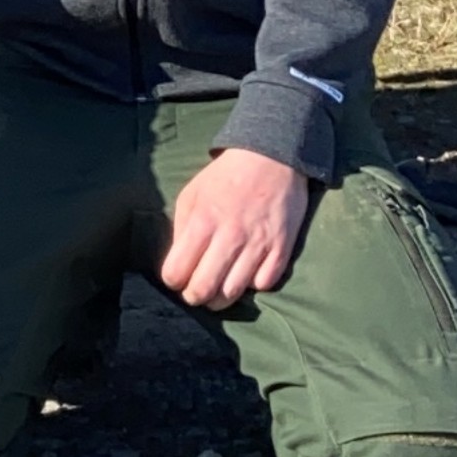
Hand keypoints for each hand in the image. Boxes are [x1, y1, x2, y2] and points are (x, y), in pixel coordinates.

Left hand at [158, 147, 306, 309]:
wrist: (271, 158)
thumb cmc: (225, 177)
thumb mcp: (192, 193)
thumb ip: (181, 227)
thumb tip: (178, 260)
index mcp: (202, 221)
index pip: (176, 272)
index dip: (173, 280)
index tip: (178, 278)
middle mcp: (229, 237)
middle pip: (203, 290)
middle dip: (195, 297)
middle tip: (196, 293)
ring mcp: (257, 245)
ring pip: (233, 293)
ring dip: (222, 298)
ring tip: (218, 290)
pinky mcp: (282, 249)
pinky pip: (264, 284)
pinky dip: (254, 284)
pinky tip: (247, 274)